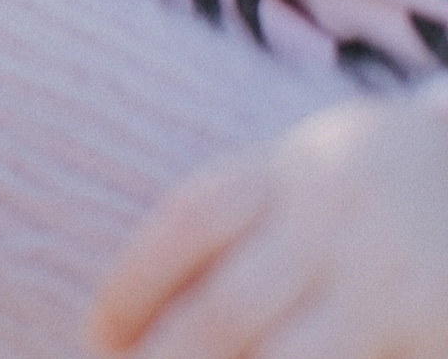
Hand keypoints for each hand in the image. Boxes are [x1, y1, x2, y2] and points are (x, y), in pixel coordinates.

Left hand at [87, 95, 447, 358]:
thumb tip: (128, 315)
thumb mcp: (296, 175)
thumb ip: (228, 228)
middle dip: (165, 358)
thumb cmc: (358, 192)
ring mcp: (392, 284)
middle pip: (229, 306)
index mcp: (290, 169)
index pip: (188, 224)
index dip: (129, 287)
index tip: (97, 335)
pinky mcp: (435, 330)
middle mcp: (341, 223)